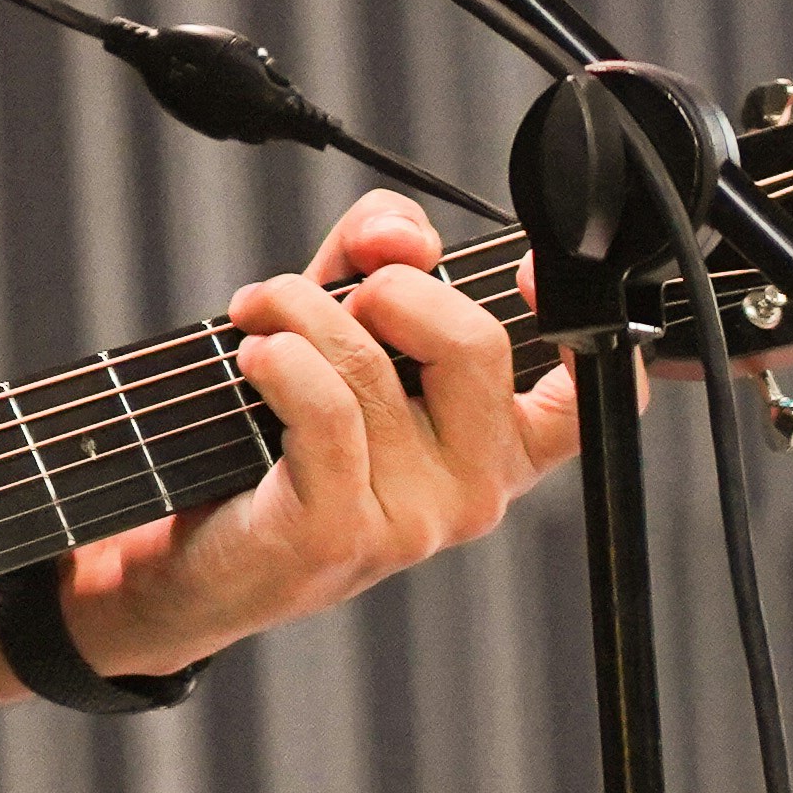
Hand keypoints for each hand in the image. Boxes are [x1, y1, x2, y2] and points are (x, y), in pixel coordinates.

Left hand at [53, 189, 580, 684]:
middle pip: (473, 342)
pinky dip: (279, 358)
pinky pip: (324, 408)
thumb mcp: (343, 326)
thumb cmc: (281, 439)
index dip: (575, 324)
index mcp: (502, 445)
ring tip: (260, 315)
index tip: (520, 272)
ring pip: (372, 364)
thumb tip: (402, 236)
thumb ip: (379, 256)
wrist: (199, 556)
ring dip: (297, 311)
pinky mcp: (343, 532)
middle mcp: (478, 491)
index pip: (594, 396)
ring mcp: (415, 520)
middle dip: (388, 287)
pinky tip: (253, 355)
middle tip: (335, 295)